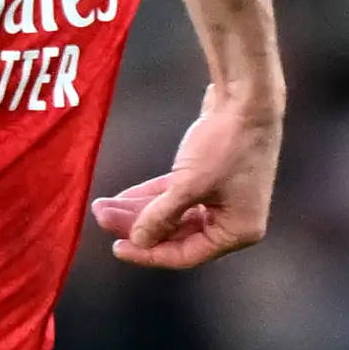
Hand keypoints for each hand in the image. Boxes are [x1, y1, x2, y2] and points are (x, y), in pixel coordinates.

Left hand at [91, 90, 278, 269]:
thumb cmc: (226, 143)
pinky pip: (178, 195)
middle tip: (102, 217)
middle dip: (137, 225)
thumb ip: (161, 217)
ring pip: (174, 213)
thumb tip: (139, 241)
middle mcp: (233, 219)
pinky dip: (152, 195)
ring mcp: (223, 197)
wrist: (247, 95)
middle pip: (176, 233)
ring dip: (139, 209)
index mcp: (238, 231)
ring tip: (103, 206)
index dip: (149, 253)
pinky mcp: (212, 176)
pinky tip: (123, 196)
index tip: (116, 247)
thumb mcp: (188, 185)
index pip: (186, 254)